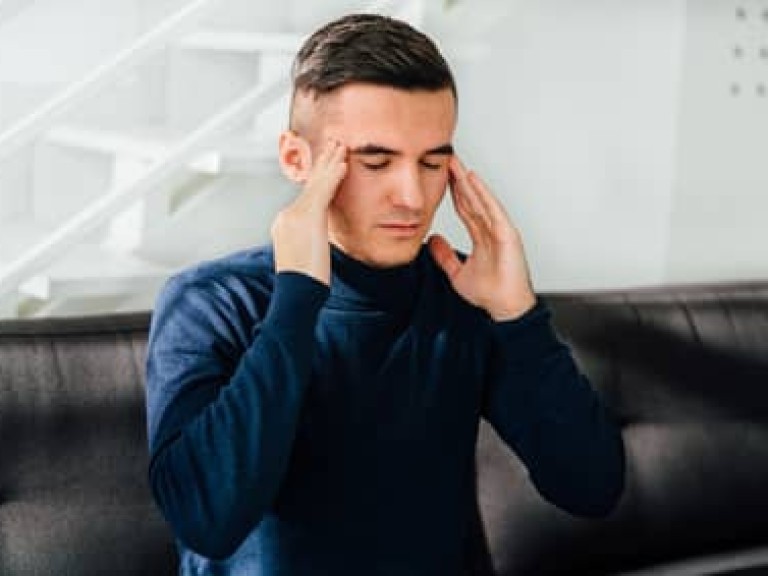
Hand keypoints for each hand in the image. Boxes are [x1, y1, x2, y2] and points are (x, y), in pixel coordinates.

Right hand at [271, 139, 346, 284]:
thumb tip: (317, 247)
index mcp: (286, 224)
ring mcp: (296, 214)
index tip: (327, 166)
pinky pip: (324, 191)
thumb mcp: (304, 260)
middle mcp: (288, 215)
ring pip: (317, 183)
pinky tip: (344, 164)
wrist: (297, 292)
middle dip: (323, 164)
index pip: (306, 196)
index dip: (318, 179)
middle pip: (310, 185)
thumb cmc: (304, 285)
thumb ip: (310, 245)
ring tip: (342, 147)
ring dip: (331, 163)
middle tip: (334, 145)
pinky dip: (335, 176)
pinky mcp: (309, 217)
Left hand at [428, 156, 535, 320]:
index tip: (441, 175)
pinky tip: (473, 180)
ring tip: (456, 164)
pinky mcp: (507, 234)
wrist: (505, 308)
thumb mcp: (457, 273)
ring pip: (481, 200)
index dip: (453, 191)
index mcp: (482, 236)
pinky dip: (483, 194)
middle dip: (459, 180)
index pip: (464, 208)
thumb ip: (445, 257)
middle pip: (472, 199)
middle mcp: (491, 229)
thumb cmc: (490, 293)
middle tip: (447, 160)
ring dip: (468, 181)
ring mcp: (500, 229)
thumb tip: (432, 241)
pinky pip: (493, 209)